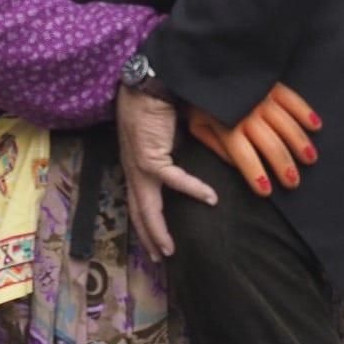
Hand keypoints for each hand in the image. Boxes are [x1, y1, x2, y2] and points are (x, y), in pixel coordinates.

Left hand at [116, 87, 217, 261]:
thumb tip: (193, 165)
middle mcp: (133, 170)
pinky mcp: (150, 157)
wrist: (148, 84)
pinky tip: (210, 198)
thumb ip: (174, 155)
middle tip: (158, 259)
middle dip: (148, 238)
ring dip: (158, 231)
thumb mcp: (166, 138)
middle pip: (138, 212)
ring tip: (170, 249)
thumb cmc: (157, 105)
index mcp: (135, 166)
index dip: (145, 225)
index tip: (153, 244)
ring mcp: (139, 166)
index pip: (137, 202)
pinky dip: (193, 189)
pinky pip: (174, 180)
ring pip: (147, 208)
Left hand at [187, 84, 321, 195]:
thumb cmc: (200, 99)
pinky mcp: (272, 84)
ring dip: (300, 144)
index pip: (245, 157)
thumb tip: (237, 165)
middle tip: (294, 183)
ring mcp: (262, 98)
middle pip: (271, 145)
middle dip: (284, 166)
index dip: (256, 175)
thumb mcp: (197, 125)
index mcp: (227, 127)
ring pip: (287, 125)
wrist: (204, 61)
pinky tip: (316, 127)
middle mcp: (247, 114)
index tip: (266, 191)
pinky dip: (305, 113)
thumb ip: (215, 146)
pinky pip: (293, 100)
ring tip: (310, 159)